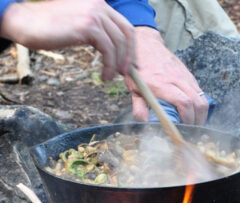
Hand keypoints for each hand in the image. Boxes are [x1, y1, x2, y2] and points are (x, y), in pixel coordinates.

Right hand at [0, 0, 135, 80]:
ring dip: (118, 64)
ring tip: (111, 77)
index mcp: (99, 4)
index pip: (125, 26)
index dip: (131, 47)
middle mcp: (100, 5)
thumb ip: (97, 31)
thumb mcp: (80, 25)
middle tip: (125, 73)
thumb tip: (111, 48)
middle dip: (129, 56)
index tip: (130, 62)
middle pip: (127, 34)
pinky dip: (109, 66)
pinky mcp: (88, 26)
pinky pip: (108, 50)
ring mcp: (94, 14)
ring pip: (119, 43)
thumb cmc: (50, 27)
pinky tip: (105, 76)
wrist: (26, 22)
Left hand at [125, 27, 207, 124]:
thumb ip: (139, 107)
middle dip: (198, 120)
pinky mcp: (188, 74)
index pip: (184, 103)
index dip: (188, 119)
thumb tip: (144, 123)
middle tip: (192, 131)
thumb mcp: (134, 89)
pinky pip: (200, 91)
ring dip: (201, 113)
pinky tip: (194, 112)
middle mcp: (176, 79)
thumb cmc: (137, 68)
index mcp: (162, 84)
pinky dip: (200, 104)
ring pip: (202, 97)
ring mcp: (185, 76)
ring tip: (195, 123)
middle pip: (198, 102)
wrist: (144, 45)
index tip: (184, 129)